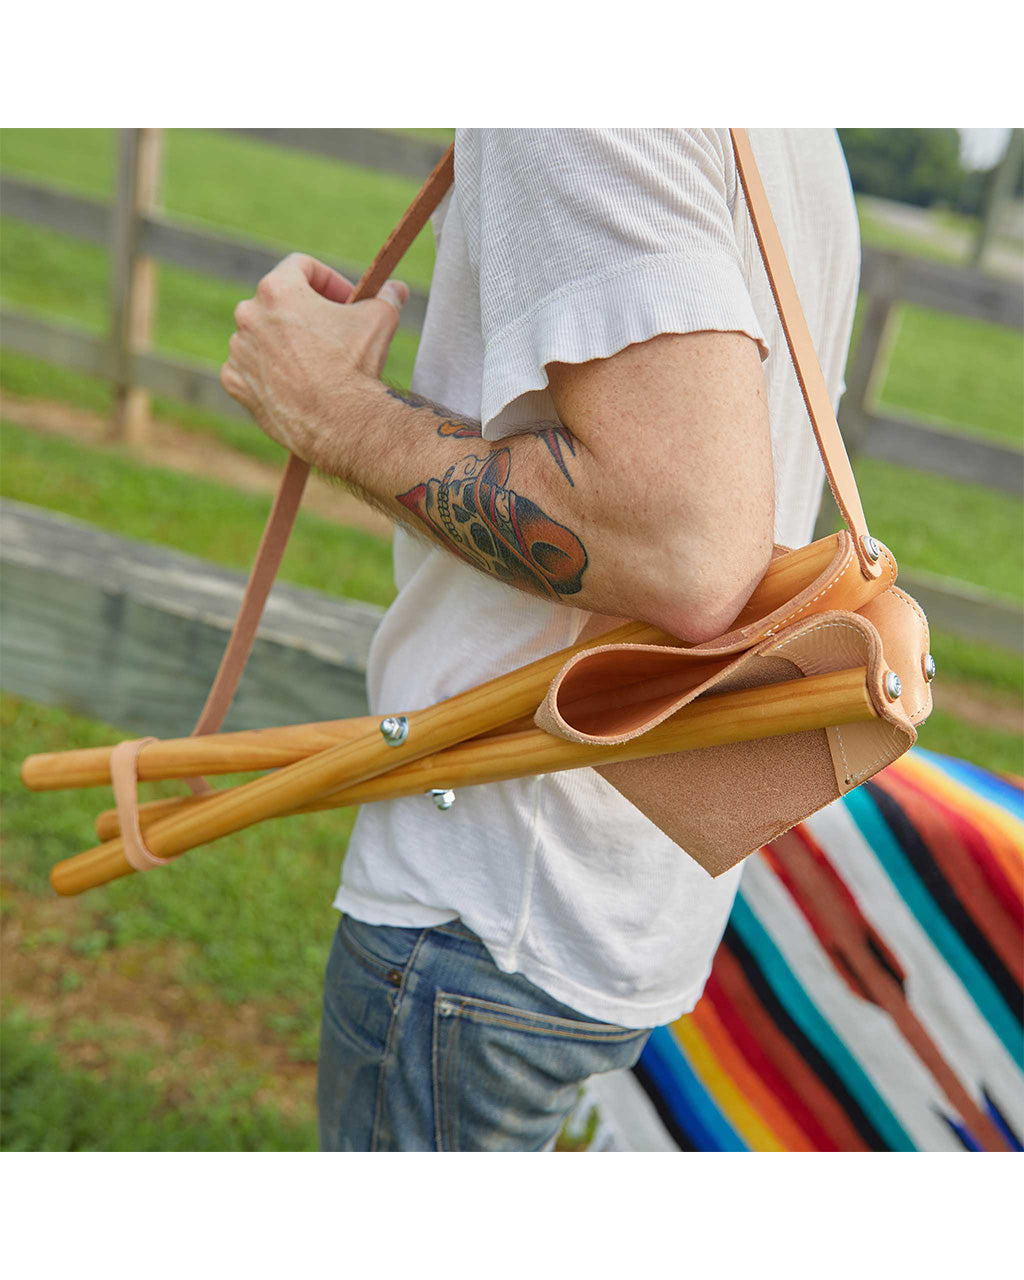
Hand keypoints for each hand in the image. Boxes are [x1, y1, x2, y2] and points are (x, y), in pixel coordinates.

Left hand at [220, 253, 407, 466]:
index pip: (300, 266)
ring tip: (316, 363)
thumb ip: (385, 297)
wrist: (338, 423)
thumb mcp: (380, 320)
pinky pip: (250, 368)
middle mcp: (248, 314)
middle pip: (279, 301)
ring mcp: (238, 350)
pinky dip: (269, 373)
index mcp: (277, 289)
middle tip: (334, 332)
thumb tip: (396, 288)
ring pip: (263, 336)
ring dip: (286, 342)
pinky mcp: (235, 382)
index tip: (347, 300)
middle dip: (307, 313)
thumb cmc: (355, 366)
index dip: (329, 280)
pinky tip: (295, 384)